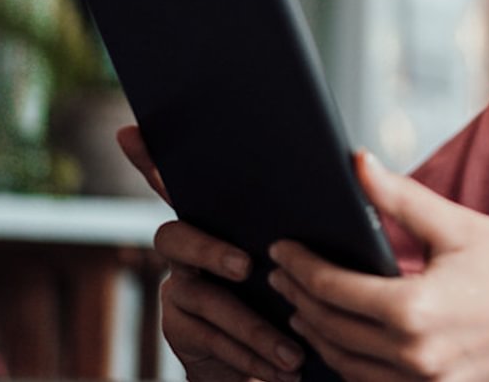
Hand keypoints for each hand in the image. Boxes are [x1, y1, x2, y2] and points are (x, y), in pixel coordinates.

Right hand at [117, 125, 307, 381]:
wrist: (276, 362)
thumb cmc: (299, 294)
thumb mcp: (308, 257)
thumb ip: (309, 227)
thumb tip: (358, 174)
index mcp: (220, 219)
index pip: (179, 182)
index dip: (150, 159)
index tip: (130, 131)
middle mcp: (188, 249)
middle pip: (174, 235)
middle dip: (209, 249)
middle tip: (245, 266)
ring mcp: (179, 289)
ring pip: (203, 298)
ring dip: (252, 326)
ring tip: (292, 352)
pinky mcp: (179, 329)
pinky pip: (209, 338)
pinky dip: (250, 355)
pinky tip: (282, 368)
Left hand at [268, 152, 488, 381]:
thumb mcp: (457, 225)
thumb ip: (399, 198)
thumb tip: (357, 162)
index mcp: (414, 310)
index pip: (333, 289)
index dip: (300, 267)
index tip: (282, 251)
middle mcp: (416, 357)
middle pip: (332, 331)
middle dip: (301, 300)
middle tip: (283, 277)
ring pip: (348, 367)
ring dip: (321, 338)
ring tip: (305, 311)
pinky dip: (354, 367)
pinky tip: (346, 346)